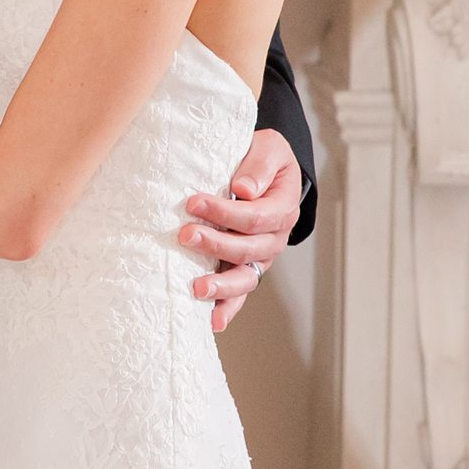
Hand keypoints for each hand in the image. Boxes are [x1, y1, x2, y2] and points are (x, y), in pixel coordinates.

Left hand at [179, 128, 302, 338]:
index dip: (226, 212)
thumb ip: (260, 165)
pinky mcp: (244, 268)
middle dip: (216, 244)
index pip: (257, 216)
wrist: (263, 171)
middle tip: (185, 235)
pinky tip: (212, 321)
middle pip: (250, 249)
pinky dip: (228, 309)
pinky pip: (240, 293)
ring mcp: (260, 257)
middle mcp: (275, 237)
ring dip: (222, 286)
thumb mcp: (268, 147)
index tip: (193, 202)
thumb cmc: (262, 158)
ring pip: (247, 278)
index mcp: (283, 206)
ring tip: (197, 289)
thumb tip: (243, 190)